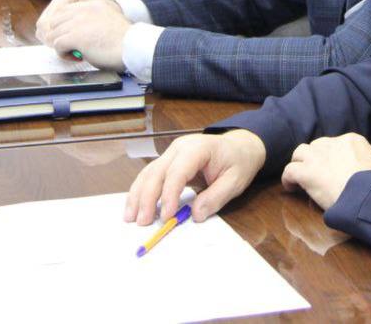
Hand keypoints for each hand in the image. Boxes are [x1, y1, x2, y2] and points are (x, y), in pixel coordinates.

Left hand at [36, 0, 128, 68]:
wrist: (133, 47)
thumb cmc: (125, 41)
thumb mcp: (108, 20)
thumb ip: (92, 21)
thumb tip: (77, 33)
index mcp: (92, 4)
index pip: (64, 10)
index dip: (63, 25)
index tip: (69, 36)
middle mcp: (84, 9)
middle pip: (55, 20)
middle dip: (58, 34)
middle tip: (69, 46)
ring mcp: (79, 22)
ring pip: (53, 33)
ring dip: (61, 45)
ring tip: (74, 52)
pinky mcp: (76, 36)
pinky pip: (57, 44)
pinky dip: (63, 54)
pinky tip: (76, 56)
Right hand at [125, 130, 266, 225]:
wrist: (240, 147)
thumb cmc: (238, 161)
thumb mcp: (235, 181)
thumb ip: (216, 197)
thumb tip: (195, 214)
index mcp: (198, 148)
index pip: (178, 171)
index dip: (169, 194)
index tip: (166, 215)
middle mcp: (180, 147)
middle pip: (157, 172)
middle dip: (147, 198)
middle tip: (143, 222)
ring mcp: (171, 153)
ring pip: (148, 173)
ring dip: (138, 195)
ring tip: (131, 218)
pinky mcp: (168, 162)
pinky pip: (151, 176)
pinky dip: (141, 191)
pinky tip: (135, 207)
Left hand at [280, 133, 370, 211]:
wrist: (370, 194)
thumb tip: (369, 167)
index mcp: (352, 141)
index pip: (335, 144)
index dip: (332, 158)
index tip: (333, 170)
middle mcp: (333, 143)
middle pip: (317, 146)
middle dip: (315, 159)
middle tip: (317, 174)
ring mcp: (318, 157)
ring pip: (300, 153)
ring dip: (300, 164)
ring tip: (301, 178)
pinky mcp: (307, 172)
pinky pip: (290, 171)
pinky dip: (289, 179)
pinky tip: (291, 188)